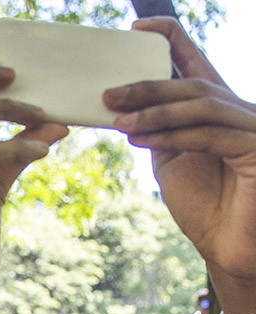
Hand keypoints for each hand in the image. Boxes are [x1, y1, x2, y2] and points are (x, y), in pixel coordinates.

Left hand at [105, 18, 255, 289]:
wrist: (230, 249)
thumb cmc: (204, 206)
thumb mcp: (173, 161)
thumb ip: (159, 132)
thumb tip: (127, 112)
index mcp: (217, 110)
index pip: (195, 62)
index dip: (170, 39)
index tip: (136, 29)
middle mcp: (239, 111)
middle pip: (190, 85)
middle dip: (146, 86)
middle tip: (107, 93)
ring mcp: (252, 127)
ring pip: (200, 105)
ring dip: (155, 110)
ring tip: (118, 117)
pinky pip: (209, 134)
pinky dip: (172, 134)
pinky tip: (140, 137)